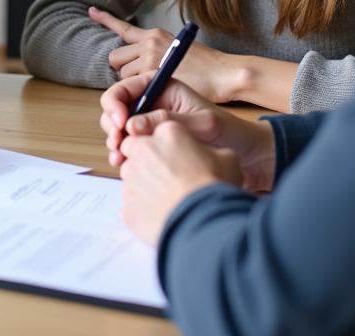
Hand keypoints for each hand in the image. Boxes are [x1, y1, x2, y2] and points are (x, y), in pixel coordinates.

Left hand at [89, 6, 246, 101]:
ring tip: (154, 90)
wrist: (223, 73)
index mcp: (154, 35)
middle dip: (122, 71)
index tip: (90, 11)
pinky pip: (133, 87)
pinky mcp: (153, 74)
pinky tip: (154, 96)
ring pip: (122, 75)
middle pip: (115, 58)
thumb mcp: (177, 50)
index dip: (104, 19)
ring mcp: (149, 57)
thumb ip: (155, 52)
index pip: (123, 27)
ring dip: (132, 85)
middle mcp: (148, 42)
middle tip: (140, 82)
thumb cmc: (205, 67)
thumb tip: (140, 62)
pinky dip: (140, 95)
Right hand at [100, 72, 275, 191]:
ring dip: (115, 141)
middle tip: (118, 144)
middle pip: (117, 108)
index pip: (126, 87)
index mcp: (162, 86)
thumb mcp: (202, 123)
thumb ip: (168, 121)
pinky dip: (122, 153)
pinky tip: (124, 163)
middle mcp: (152, 101)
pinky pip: (129, 145)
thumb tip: (133, 125)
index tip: (120, 123)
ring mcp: (150, 122)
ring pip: (119, 128)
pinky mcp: (152, 141)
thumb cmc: (228, 131)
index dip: (115, 102)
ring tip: (120, 157)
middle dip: (112, 125)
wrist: (244, 154)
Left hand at [120, 121, 242, 244]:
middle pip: (133, 147)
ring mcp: (131, 179)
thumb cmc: (216, 186)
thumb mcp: (227, 158)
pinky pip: (131, 204)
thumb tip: (208, 157)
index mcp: (168, 132)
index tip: (175, 155)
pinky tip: (162, 215)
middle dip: (143, 157)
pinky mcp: (127, 206)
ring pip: (130, 176)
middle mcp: (143, 150)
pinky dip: (142, 209)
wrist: (204, 224)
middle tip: (165, 175)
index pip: (155, 129)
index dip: (164, 143)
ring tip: (165, 198)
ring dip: (142, 183)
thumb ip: (209, 151)